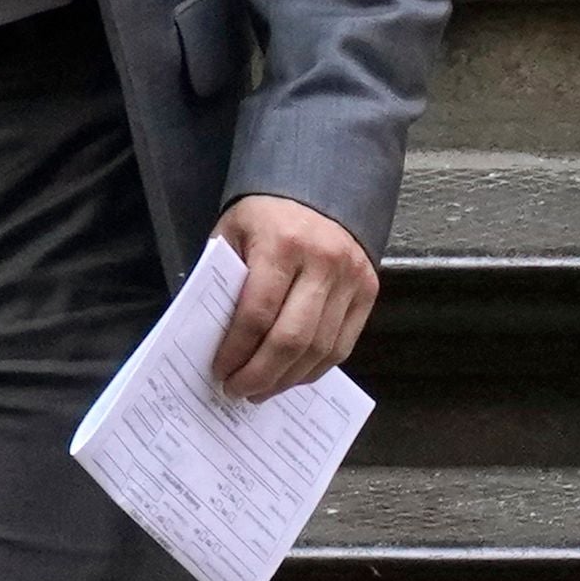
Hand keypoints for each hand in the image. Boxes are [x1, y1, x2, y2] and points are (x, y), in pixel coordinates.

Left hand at [209, 193, 376, 401]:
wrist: (318, 188)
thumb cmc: (262, 216)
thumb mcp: (231, 234)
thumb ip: (223, 279)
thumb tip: (210, 337)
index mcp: (282, 244)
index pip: (257, 312)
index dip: (237, 349)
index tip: (218, 371)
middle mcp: (323, 263)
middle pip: (292, 337)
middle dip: (262, 373)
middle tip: (238, 391)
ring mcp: (352, 279)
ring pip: (321, 348)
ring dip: (288, 378)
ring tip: (260, 391)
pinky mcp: (369, 292)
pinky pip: (343, 345)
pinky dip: (314, 368)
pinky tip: (290, 377)